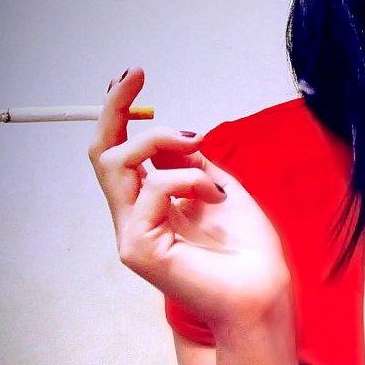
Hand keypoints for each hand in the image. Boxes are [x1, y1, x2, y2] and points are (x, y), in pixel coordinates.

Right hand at [88, 66, 292, 330]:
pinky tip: (214, 196)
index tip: (131, 76)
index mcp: (150, 204)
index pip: (119, 152)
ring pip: (116, 161)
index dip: (118, 113)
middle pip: (101, 152)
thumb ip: (190, 162)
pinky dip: (188, 178)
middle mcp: (133, 217)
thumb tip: (174, 134)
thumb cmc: (248, 248)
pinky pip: (154, 187)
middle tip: (135, 74)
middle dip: (114, 107)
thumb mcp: (217, 187)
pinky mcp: (138, 248)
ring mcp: (131, 233)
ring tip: (199, 148)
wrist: (263, 290)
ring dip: (161, 140)